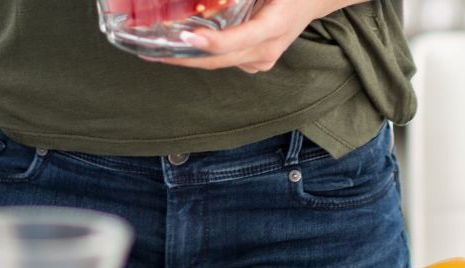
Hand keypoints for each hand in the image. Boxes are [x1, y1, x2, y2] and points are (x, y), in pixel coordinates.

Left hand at [145, 0, 365, 73]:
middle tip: (151, 52)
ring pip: (218, 63)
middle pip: (219, 59)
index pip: (238, 40)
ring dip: (188, 59)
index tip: (186, 37)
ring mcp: (261, 60)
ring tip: (155, 51)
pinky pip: (224, 61)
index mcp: (275, 26)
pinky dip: (202, 55)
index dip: (212, 42)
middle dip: (184, 57)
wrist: (313, 0)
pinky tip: (179, 47)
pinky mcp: (255, 62)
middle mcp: (267, 50)